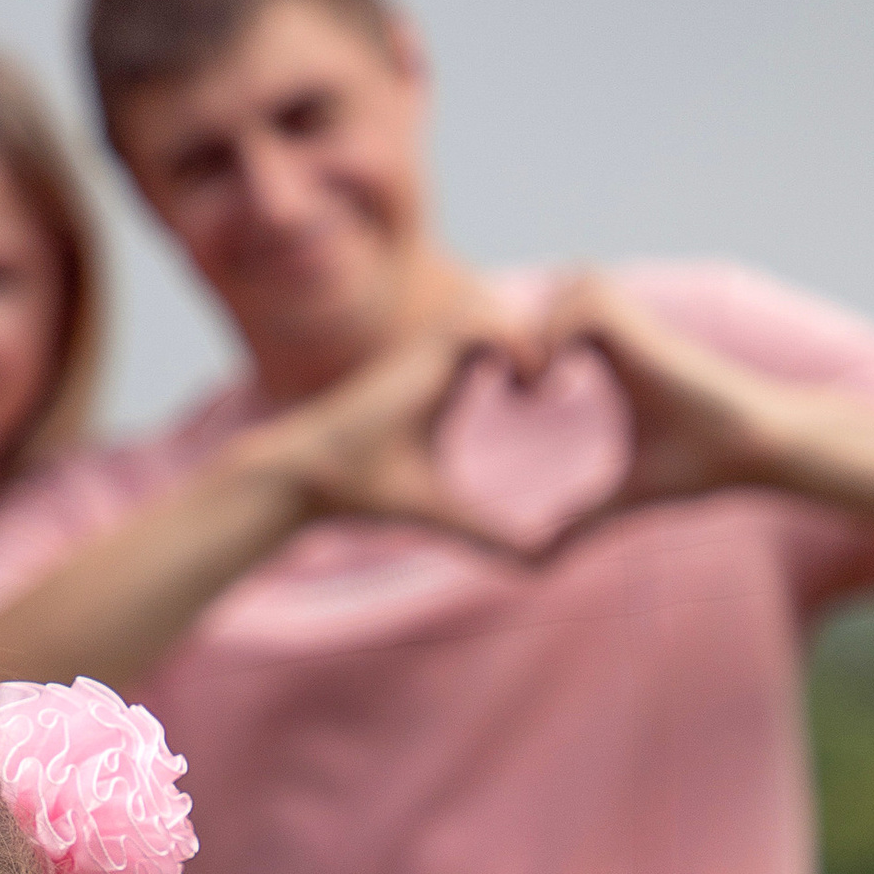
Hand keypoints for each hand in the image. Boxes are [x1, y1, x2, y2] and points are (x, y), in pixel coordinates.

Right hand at [239, 281, 545, 554]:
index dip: (535, 358)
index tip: (550, 396)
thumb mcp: (445, 513)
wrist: (314, 479)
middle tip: (558, 385)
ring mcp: (430, 351)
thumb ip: (488, 533)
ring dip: (533, 340)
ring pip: (499, 312)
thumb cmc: (367, 494)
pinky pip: (486, 324)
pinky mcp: (422, 355)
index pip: (504, 344)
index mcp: (448, 384)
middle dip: (545, 340)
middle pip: (508, 319)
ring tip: (543, 386)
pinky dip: (516, 345)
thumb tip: (535, 561)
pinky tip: (525, 388)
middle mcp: (441, 359)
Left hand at [523, 267, 800, 559]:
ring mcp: (639, 329)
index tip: (516, 393)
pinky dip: (559, 333)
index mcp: (615, 359)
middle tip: (514, 382)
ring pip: (572, 281)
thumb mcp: (629, 494)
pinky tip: (553, 385)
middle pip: (560, 285)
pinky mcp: (650, 335)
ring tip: (534, 383)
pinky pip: (588, 303)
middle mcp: (625, 334)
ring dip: (542, 324)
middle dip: (526, 323)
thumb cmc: (704, 465)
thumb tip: (547, 555)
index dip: (528, 341)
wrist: (758, 449)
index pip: (559, 317)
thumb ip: (585, 518)